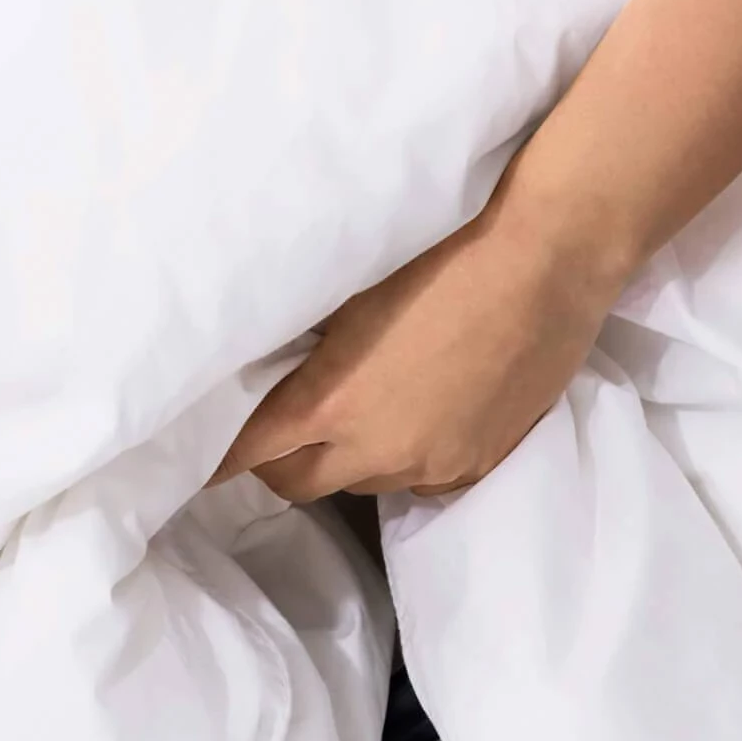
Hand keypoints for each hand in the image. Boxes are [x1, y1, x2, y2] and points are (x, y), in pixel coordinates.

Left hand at [210, 171, 626, 500]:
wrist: (546, 260)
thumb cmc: (442, 256)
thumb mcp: (349, 296)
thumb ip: (303, 347)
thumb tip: (264, 364)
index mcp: (330, 404)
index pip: (244, 454)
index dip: (215, 453)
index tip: (195, 448)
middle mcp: (375, 450)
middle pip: (294, 483)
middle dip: (275, 460)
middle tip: (275, 424)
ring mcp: (430, 465)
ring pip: (360, 481)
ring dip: (346, 456)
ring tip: (361, 406)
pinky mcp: (474, 467)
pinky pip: (418, 479)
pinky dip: (404, 456)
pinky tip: (418, 411)